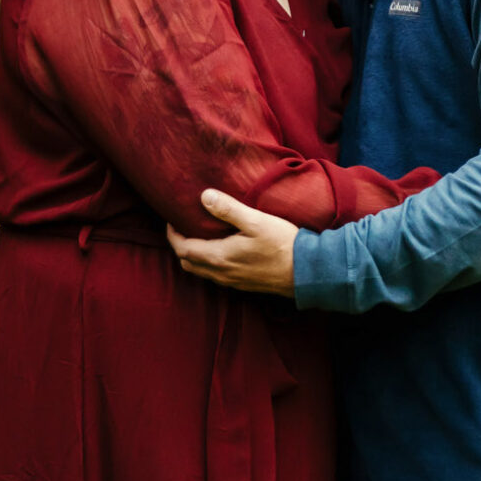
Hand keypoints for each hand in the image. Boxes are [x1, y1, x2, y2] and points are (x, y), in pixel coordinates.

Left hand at [169, 190, 298, 294]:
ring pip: (201, 272)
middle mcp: (221, 273)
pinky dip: (208, 264)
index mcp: (219, 257)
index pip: (182, 248)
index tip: (172, 219)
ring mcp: (232, 281)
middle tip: (182, 227)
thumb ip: (228, 209)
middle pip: (187, 263)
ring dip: (194, 256)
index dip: (173, 234)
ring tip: (198, 237)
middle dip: (180, 246)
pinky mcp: (243, 285)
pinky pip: (215, 276)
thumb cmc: (283, 244)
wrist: (307, 272)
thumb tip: (203, 196)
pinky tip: (220, 251)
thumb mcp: (256, 221)